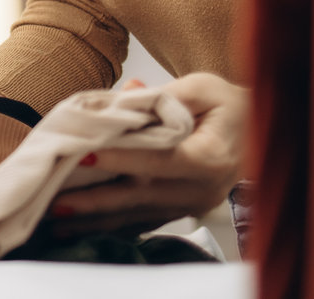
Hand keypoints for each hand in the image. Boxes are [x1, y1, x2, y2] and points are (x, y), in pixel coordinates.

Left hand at [46, 72, 247, 237]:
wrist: (257, 132)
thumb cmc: (227, 106)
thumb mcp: (202, 88)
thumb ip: (163, 94)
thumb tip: (125, 95)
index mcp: (211, 157)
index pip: (160, 160)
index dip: (122, 158)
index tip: (86, 155)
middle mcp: (203, 189)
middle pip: (143, 195)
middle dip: (97, 198)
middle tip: (57, 197)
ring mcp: (192, 205)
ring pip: (138, 214)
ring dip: (96, 217)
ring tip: (57, 216)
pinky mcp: (181, 212)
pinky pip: (142, 221)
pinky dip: (110, 224)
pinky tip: (80, 226)